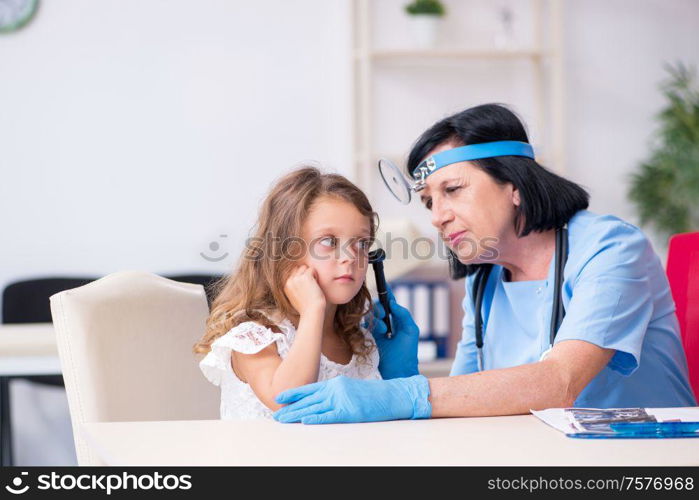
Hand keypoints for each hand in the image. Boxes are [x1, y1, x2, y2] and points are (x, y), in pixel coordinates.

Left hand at [273, 375, 430, 423]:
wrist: (394, 395)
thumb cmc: (374, 395)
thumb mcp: (351, 389)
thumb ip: (336, 394)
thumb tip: (322, 402)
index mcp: (335, 383)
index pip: (310, 389)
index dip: (293, 394)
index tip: (279, 398)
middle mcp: (336, 389)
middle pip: (308, 400)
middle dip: (290, 408)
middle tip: (275, 415)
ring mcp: (342, 399)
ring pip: (313, 408)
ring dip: (296, 415)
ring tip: (282, 420)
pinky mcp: (349, 411)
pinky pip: (329, 416)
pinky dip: (316, 418)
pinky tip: (305, 421)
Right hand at [284, 265, 325, 315]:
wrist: (311, 312)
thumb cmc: (306, 307)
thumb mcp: (294, 298)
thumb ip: (294, 289)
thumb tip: (298, 279)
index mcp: (286, 286)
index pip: (292, 273)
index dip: (300, 277)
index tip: (306, 286)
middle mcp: (290, 281)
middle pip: (297, 268)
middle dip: (304, 273)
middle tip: (310, 285)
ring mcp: (297, 278)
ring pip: (304, 267)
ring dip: (310, 273)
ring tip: (313, 284)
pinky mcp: (306, 277)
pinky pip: (312, 269)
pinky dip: (316, 275)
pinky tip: (316, 284)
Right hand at [369, 287, 419, 378]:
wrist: (398, 371)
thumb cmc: (408, 352)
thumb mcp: (411, 330)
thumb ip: (403, 314)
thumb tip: (393, 302)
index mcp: (398, 320)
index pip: (391, 303)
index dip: (387, 293)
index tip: (385, 284)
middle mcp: (387, 323)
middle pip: (378, 306)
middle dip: (380, 307)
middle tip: (384, 315)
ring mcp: (378, 330)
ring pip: (371, 314)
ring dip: (377, 318)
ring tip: (384, 330)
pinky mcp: (370, 337)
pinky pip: (365, 325)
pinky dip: (371, 325)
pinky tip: (379, 332)